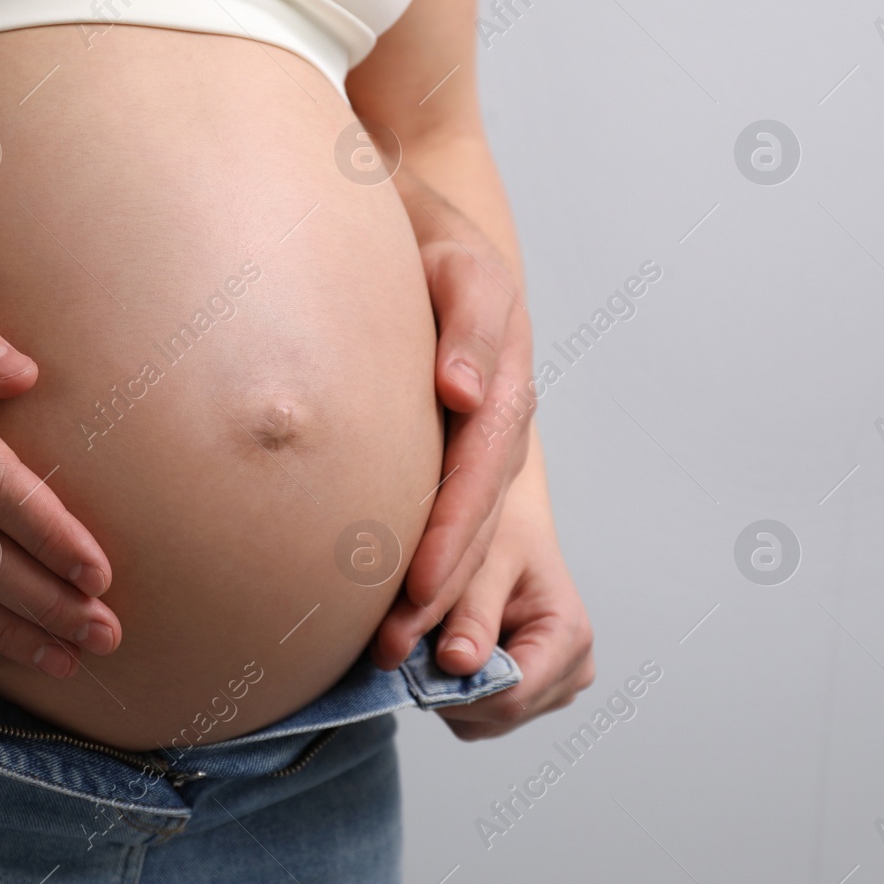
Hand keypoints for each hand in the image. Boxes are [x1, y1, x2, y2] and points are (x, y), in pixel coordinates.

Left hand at [373, 178, 535, 668]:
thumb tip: (460, 393)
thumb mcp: (460, 266)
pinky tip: (383, 613)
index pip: (479, 469)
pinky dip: (421, 569)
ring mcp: (469, 440)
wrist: (418, 229)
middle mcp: (491, 421)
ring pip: (463, 531)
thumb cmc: (432, 240)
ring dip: (435, 597)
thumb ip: (468, 324)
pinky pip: (441, 518)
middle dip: (442, 587)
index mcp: (500, 383)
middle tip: (398, 648)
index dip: (451, 529)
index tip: (414, 583)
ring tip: (390, 655)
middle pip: (475, 519)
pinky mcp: (441, 449)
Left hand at [430, 434, 593, 738]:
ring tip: (436, 636)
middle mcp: (572, 671)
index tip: (410, 663)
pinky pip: (481, 713)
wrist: (512, 521)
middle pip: (495, 714)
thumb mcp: (485, 561)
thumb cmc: (504, 529)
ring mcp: (555, 686)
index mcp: (569, 637)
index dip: (455, 689)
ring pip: (484, 721)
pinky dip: (455, 688)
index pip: (510, 696)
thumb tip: (456, 665)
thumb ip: (471, 615)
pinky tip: (448, 646)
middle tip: (413, 642)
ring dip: (449, 689)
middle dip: (448, 687)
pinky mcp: (532, 691)